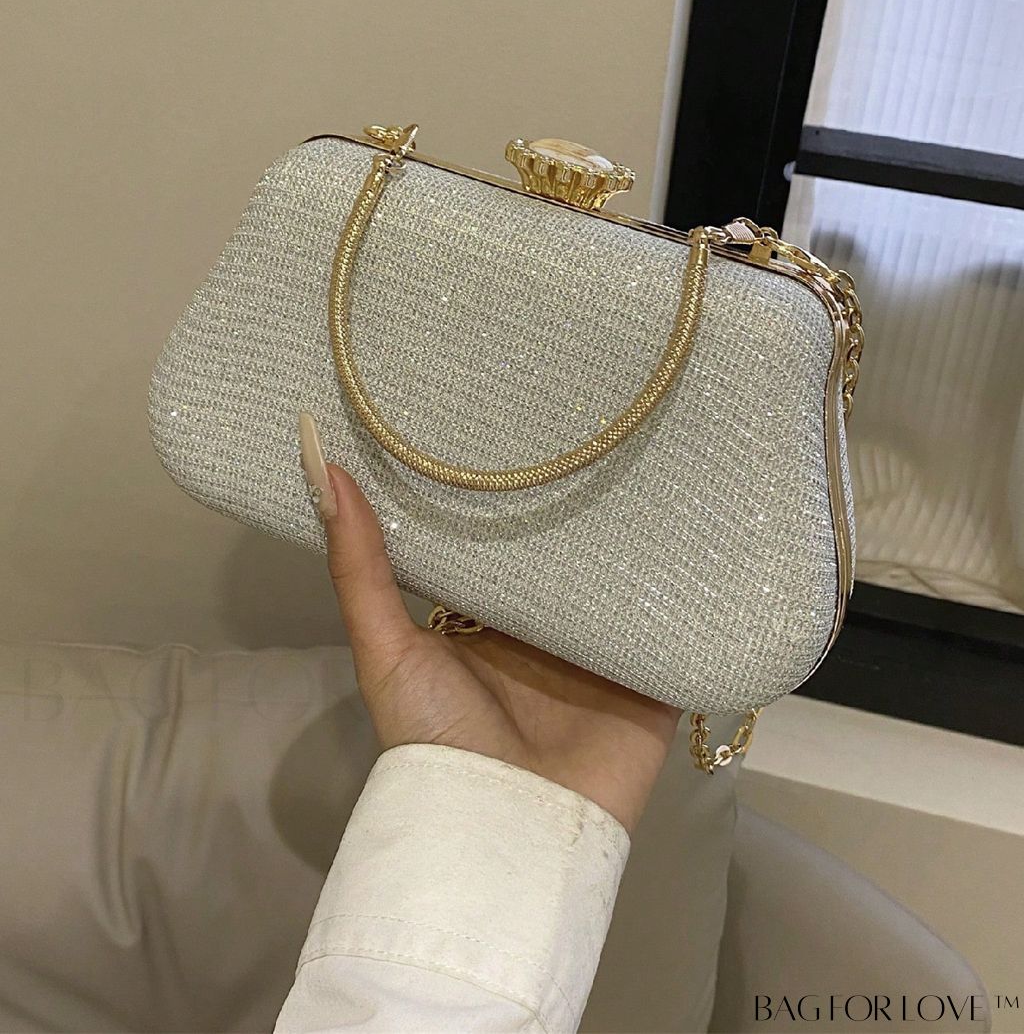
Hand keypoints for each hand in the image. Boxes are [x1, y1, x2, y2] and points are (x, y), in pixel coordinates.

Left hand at [301, 416, 678, 834]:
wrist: (509, 829)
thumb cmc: (438, 738)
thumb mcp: (387, 649)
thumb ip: (359, 568)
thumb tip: (320, 466)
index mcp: (486, 624)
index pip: (501, 547)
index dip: (505, 495)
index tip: (511, 422)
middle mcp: (543, 633)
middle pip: (566, 560)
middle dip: (579, 506)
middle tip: (595, 424)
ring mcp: (600, 655)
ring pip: (625, 583)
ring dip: (640, 540)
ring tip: (655, 456)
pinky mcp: (652, 678)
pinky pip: (676, 626)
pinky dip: (689, 594)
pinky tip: (704, 532)